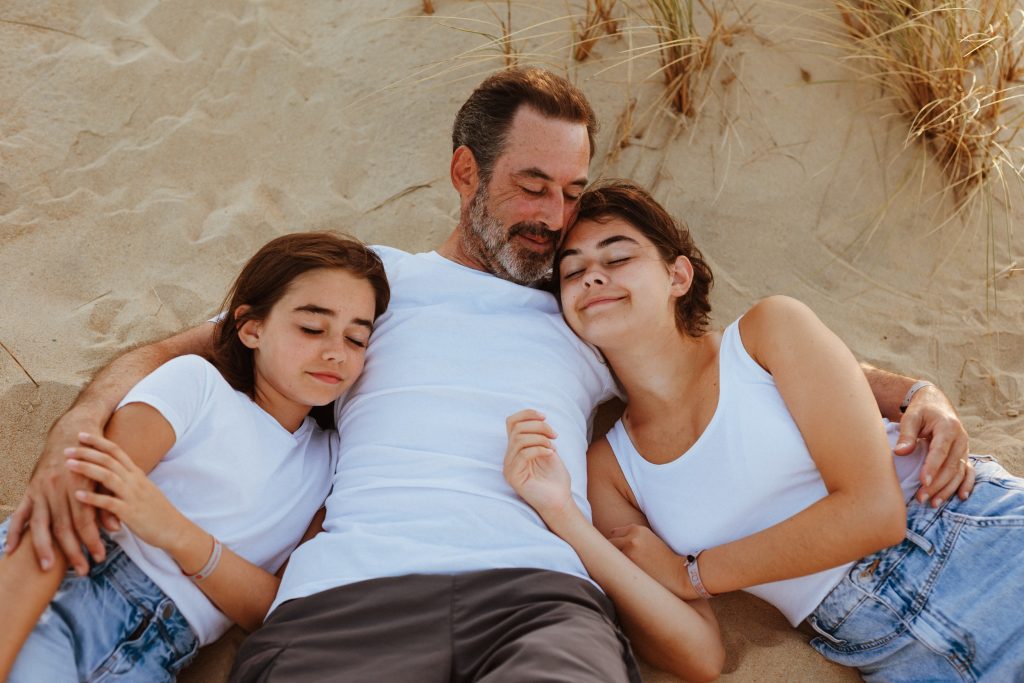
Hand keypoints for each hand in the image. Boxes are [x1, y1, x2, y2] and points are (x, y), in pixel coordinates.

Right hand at [5, 412, 114, 574]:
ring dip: (44, 549)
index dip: (92, 540)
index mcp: (78, 485)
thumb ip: (107, 503)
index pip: (85, 520)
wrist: (72, 432)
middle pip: (64, 527)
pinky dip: (14, 532)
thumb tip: (115, 529)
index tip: (101, 557)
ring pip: (41, 525)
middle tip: (84, 571)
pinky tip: (11, 550)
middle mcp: (57, 489)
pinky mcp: (30, 491)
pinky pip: (20, 515)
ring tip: (48, 568)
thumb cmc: (94, 458)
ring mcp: (41, 491)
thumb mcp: (104, 478)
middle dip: (73, 551)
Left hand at [64, 433, 185, 551]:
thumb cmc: (156, 512)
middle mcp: (135, 481)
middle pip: (109, 460)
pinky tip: (77, 495)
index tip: (81, 434)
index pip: (116, 451)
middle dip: (87, 452)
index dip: (98, 442)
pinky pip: (109, 503)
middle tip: (67, 448)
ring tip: (68, 464)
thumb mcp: (143, 490)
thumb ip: (127, 481)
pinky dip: (92, 498)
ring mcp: (133, 496)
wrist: (174, 529)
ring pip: (108, 476)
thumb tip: (111, 474)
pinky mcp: (130, 513)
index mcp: (137, 474)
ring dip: (87, 469)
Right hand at [503, 410, 573, 523]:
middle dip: (539, 427)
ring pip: (519, 439)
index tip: (545, 417)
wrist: (559, 501)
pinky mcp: (513, 477)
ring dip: (541, 439)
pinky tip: (551, 453)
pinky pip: (523, 454)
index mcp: (516, 448)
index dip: (527, 414)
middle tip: (555, 435)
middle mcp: (509, 456)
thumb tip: (539, 419)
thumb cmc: (555, 478)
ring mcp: (509, 467)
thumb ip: (539, 435)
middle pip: (517, 428)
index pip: (512, 422)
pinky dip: (539, 449)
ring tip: (553, 447)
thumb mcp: (549, 450)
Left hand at [608, 523, 692, 599]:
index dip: (614, 544)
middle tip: (611, 563)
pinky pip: (613, 565)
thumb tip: (616, 546)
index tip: (614, 553)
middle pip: (609, 542)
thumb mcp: (651, 541)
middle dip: (609, 552)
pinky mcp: (629, 563)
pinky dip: (613, 569)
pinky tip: (617, 576)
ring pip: (609, 553)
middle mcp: (631, 536)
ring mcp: (629, 549)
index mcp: (637, 529)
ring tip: (615, 571)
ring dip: (610, 561)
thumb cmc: (666, 560)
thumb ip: (635, 540)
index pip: (615, 533)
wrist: (680, 573)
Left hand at [895, 385, 973, 505]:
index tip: (923, 482)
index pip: (940, 450)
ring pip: (958, 472)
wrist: (936, 404)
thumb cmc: (921, 410)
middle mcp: (960, 439)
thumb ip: (906, 434)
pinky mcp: (963, 454)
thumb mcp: (911, 416)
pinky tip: (961, 497)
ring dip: (947, 489)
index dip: (932, 467)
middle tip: (921, 498)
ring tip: (933, 504)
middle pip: (950, 466)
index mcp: (948, 427)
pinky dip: (966, 484)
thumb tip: (900, 453)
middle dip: (936, 484)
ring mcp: (964, 448)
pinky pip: (968, 472)